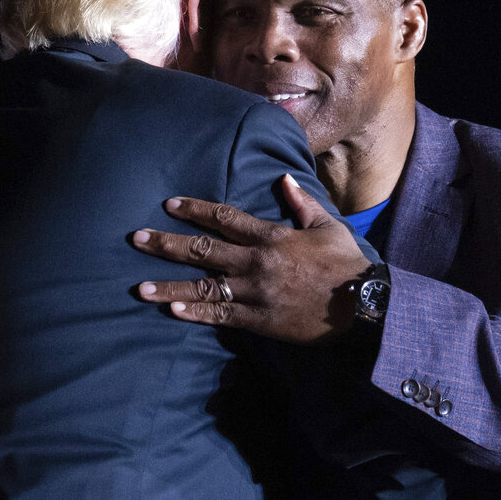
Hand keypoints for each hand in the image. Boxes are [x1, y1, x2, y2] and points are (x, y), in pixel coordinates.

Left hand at [134, 174, 372, 343]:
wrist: (363, 307)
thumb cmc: (347, 264)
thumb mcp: (329, 226)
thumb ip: (302, 203)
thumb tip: (283, 179)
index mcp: (272, 237)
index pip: (224, 218)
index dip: (194, 210)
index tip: (170, 205)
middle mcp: (257, 262)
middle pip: (203, 250)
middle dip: (167, 244)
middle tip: (137, 238)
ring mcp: (255, 293)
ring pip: (203, 287)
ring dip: (169, 286)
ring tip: (139, 287)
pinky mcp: (259, 320)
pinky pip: (221, 316)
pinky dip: (195, 313)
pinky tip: (171, 310)